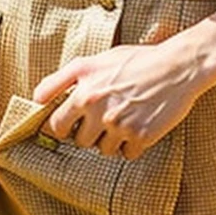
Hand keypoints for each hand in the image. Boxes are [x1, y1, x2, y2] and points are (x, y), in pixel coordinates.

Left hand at [32, 37, 202, 161]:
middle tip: (105, 115)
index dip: (60, 125)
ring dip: (111, 139)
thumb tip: (36, 100)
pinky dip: (132, 144)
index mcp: (84, 86)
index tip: (69, 124)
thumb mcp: (96, 60)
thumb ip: (63, 79)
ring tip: (126, 115)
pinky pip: (126, 154)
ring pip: (102, 149)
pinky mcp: (139, 136)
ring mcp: (118, 123)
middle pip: (78, 140)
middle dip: (88, 132)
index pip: (55, 124)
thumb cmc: (136, 60)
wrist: (178, 65)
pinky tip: (141, 123)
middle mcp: (97, 106)